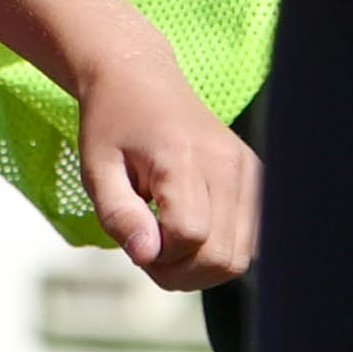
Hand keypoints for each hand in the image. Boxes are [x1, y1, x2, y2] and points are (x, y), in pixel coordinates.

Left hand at [73, 67, 256, 287]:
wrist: (141, 80)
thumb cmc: (113, 125)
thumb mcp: (96, 170)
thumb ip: (119, 215)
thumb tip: (147, 256)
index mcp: (185, 157)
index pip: (188, 236)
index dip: (157, 255)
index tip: (135, 238)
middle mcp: (228, 164)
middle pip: (221, 256)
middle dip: (179, 271)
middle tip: (147, 246)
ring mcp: (248, 171)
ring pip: (240, 257)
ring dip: (200, 266)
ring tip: (167, 240)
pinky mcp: (256, 177)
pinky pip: (249, 241)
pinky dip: (219, 250)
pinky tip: (191, 232)